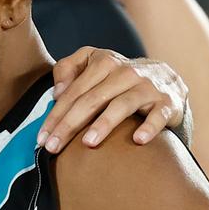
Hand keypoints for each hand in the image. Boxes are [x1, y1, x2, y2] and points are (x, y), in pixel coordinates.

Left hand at [38, 47, 187, 152]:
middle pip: (92, 99)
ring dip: (104, 124)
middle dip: (69, 124)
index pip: (73, 92)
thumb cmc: (118, 78)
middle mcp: (125, 73)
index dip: (55, 114)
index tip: (41, 138)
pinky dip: (149, 127)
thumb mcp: (93, 64)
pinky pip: (158, 115)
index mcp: (104, 62)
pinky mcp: (167, 103)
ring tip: (88, 143)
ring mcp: (147, 87)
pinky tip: (137, 140)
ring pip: (122, 105)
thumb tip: (56, 91)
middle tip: (53, 147)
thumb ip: (68, 69)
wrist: (166, 80)